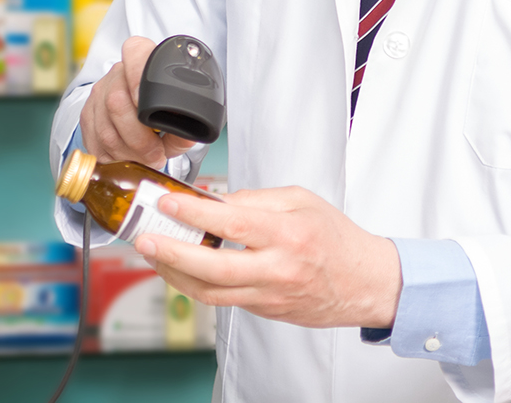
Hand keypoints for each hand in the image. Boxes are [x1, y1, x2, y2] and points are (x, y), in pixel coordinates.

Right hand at [80, 36, 196, 168]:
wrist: (138, 109)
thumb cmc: (164, 110)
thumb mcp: (179, 114)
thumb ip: (184, 124)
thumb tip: (187, 134)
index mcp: (143, 61)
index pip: (136, 52)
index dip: (138, 78)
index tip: (149, 106)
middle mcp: (117, 74)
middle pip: (117, 102)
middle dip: (139, 139)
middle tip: (156, 154)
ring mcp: (99, 93)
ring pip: (105, 129)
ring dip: (128, 152)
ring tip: (146, 159)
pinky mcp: (87, 114)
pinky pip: (95, 142)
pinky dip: (113, 157)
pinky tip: (128, 158)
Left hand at [134, 185, 401, 328]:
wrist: (364, 282)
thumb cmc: (335, 237)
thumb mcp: (300, 200)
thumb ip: (256, 199)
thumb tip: (215, 200)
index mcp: (287, 233)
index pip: (233, 222)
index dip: (195, 213)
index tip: (169, 203)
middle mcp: (277, 268)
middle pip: (213, 268)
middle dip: (172, 254)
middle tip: (146, 239)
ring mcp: (269, 295)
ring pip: (211, 292)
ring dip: (176, 275)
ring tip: (154, 255)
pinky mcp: (265, 311)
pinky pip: (223, 300)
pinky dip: (197, 285)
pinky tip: (183, 269)